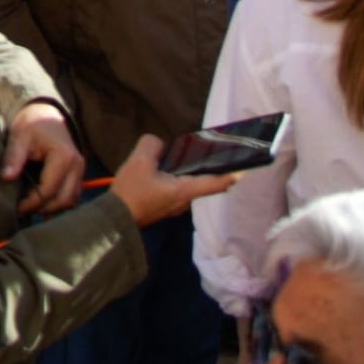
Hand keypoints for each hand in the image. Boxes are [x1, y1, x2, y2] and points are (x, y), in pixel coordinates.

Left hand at [4, 102, 88, 209]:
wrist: (44, 112)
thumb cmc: (31, 123)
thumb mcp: (19, 136)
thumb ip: (14, 157)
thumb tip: (6, 178)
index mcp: (64, 156)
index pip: (49, 190)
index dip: (31, 202)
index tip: (16, 207)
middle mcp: (77, 165)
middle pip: (64, 200)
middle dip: (43, 208)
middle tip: (23, 209)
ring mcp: (80, 171)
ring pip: (70, 201)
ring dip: (52, 207)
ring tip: (31, 205)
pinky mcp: (78, 174)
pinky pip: (71, 195)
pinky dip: (58, 201)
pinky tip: (41, 200)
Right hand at [105, 131, 244, 227]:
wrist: (117, 218)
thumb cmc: (132, 192)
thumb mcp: (139, 161)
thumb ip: (152, 145)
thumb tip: (160, 145)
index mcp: (185, 189)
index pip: (216, 182)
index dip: (231, 174)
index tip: (246, 167)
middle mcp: (185, 200)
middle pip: (206, 182)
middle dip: (213, 169)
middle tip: (218, 152)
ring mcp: (176, 205)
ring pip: (191, 185)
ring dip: (195, 172)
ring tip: (193, 154)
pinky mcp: (165, 205)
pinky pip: (179, 187)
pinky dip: (181, 177)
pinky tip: (170, 166)